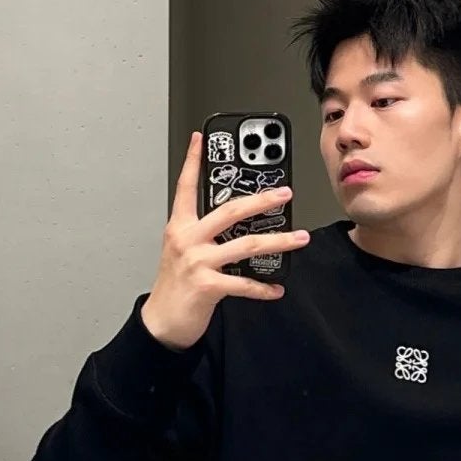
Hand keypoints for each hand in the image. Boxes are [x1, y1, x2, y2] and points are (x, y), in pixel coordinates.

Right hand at [140, 130, 309, 349]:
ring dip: (279, 241)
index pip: (186, 187)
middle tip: (284, 193)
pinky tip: (277, 288)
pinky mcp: (207, 285)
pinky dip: (264, 287)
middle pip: (230, 210)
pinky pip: (244, 283)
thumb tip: (237, 224)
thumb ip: (203, 234)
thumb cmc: (175, 287)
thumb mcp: (183, 252)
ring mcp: (197, 261)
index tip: (201, 139)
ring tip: (299, 238)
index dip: (192, 161)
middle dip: (262, 200)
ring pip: (246, 244)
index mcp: (180, 227)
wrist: (161, 322)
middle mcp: (188, 239)